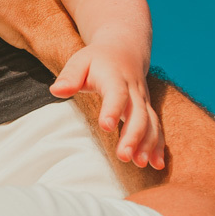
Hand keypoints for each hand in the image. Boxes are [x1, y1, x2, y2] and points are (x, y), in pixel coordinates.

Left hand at [52, 43, 165, 168]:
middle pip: (138, 113)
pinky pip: (157, 128)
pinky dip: (158, 146)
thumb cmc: (96, 60)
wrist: (124, 51)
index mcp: (115, 77)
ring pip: (151, 123)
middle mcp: (133, 90)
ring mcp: (143, 101)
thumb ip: (69, 76)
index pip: (116, 93)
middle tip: (123, 156)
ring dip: (148, 144)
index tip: (105, 127)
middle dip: (133, 136)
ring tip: (140, 164)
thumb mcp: (79, 61)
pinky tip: (157, 164)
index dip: (112, 109)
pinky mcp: (148, 110)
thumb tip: (56, 91)